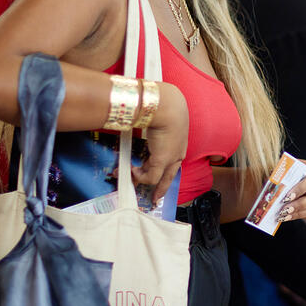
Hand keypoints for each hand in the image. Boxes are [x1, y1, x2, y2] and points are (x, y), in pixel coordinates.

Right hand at [133, 81, 187, 203]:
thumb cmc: (163, 108)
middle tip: (155, 198)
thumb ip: (151, 126)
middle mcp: (178, 154)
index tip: (157, 177)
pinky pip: (150, 176)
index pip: (172, 162)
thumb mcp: (159, 121)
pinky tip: (130, 171)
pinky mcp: (162, 161)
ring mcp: (171, 159)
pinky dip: (139, 176)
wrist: (166, 106)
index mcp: (179, 144)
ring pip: (158, 178)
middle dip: (161, 188)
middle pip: (169, 175)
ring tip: (127, 179)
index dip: (164, 171)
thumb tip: (140, 126)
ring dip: (140, 179)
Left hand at [276, 160, 305, 222]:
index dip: (299, 189)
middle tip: (284, 210)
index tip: (287, 197)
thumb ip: (286, 172)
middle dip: (298, 205)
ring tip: (284, 215)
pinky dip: (300, 216)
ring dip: (298, 213)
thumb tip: (273, 181)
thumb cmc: (299, 171)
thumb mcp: (295, 167)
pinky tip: (289, 217)